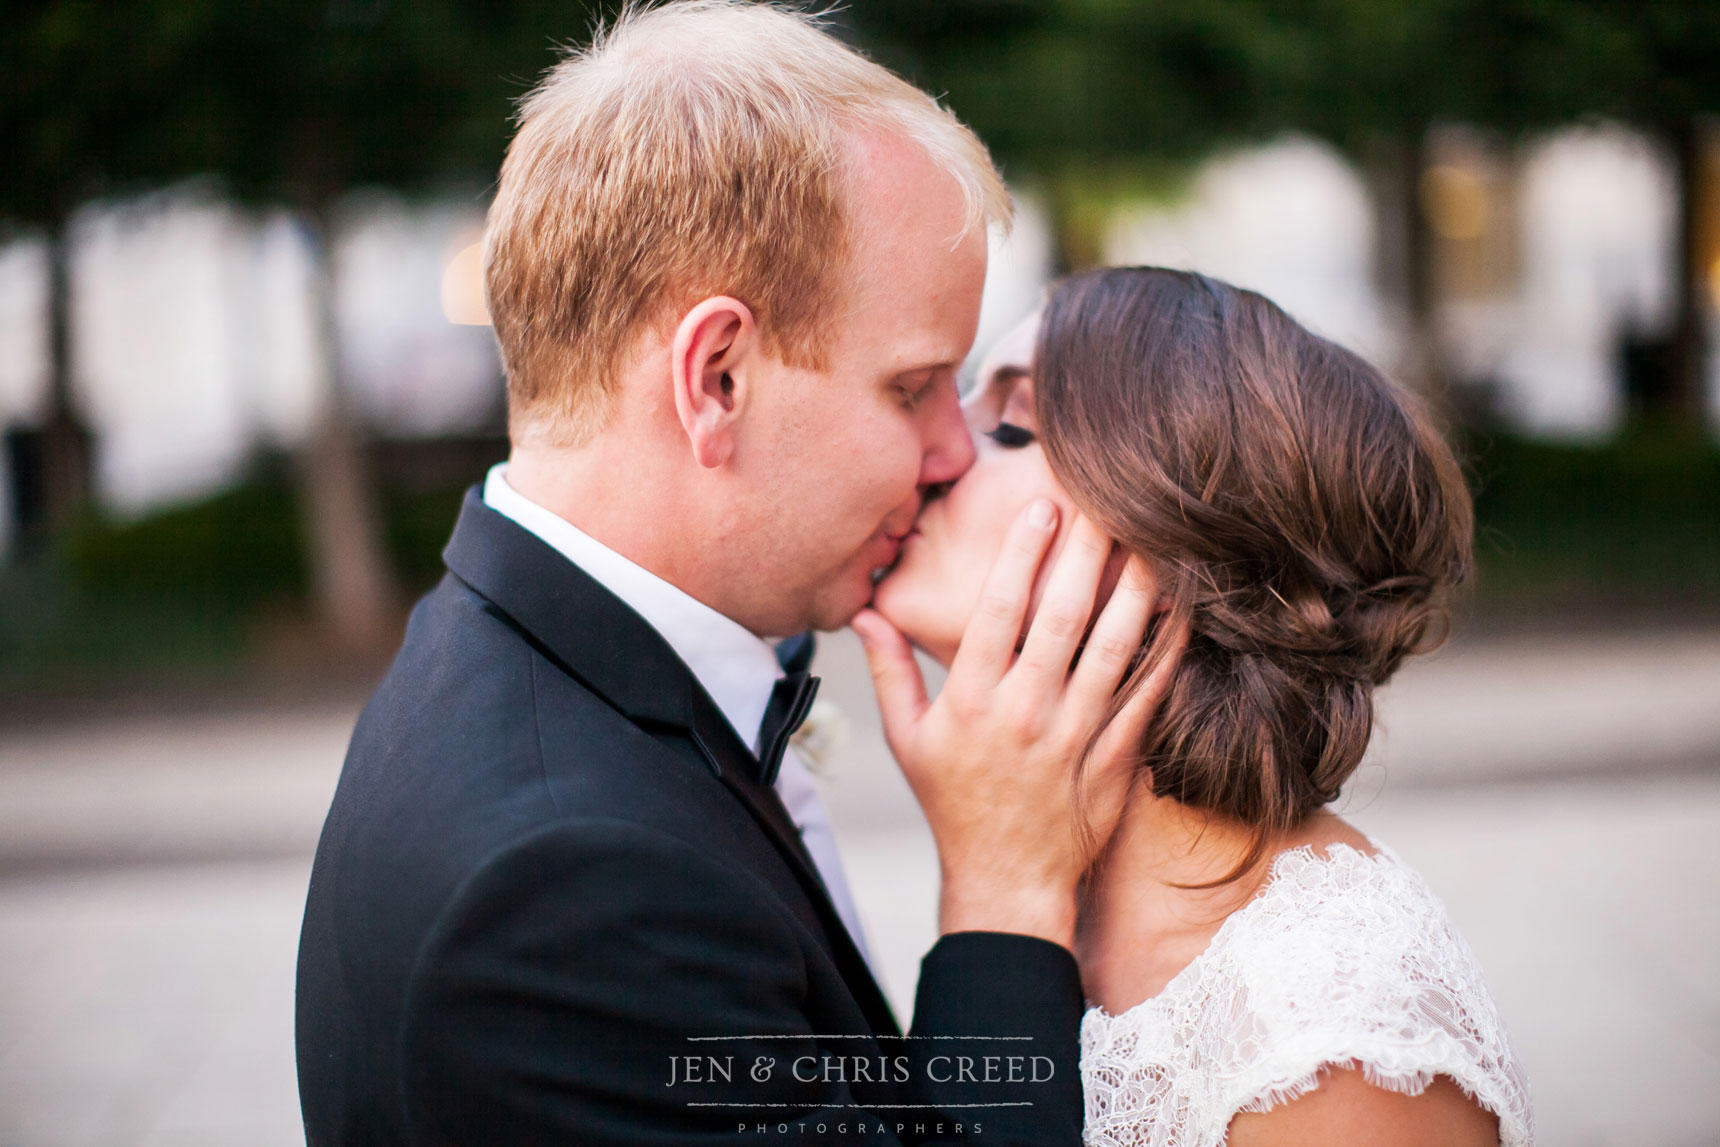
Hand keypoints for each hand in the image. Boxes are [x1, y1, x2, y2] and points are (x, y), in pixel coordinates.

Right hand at [852, 500, 1185, 949]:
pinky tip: (1182, 608)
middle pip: (1063, 615)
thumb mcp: (908, 741)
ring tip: (1151, 538)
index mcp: (972, 701)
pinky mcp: (1114, 756)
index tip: (1042, 508)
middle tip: (1106, 500)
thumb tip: (865, 614)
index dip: (1023, 554)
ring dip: (1136, 587)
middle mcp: (1026, 712)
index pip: (999, 610)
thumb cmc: (955, 807)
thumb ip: (890, 672)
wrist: (1007, 881)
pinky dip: (1168, 649)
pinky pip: (1149, 693)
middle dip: (1086, 550)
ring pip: (1115, 646)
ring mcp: (1075, 735)